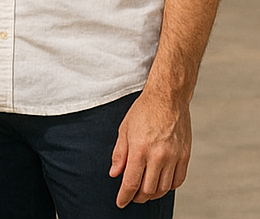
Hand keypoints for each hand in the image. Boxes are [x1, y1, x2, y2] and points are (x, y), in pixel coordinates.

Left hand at [110, 89, 190, 206]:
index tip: (120, 203)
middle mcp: (158, 156)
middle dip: (138, 197)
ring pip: (164, 188)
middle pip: (148, 189)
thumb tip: (114, 173)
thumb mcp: (124, 130)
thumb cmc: (143, 111)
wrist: (167, 99)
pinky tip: (162, 184)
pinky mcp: (185, 156)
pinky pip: (179, 180)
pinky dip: (169, 187)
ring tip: (145, 192)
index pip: (131, 182)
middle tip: (132, 197)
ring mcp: (174, 157)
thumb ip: (119, 154)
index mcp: (140, 149)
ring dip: (153, 194)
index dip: (125, 196)